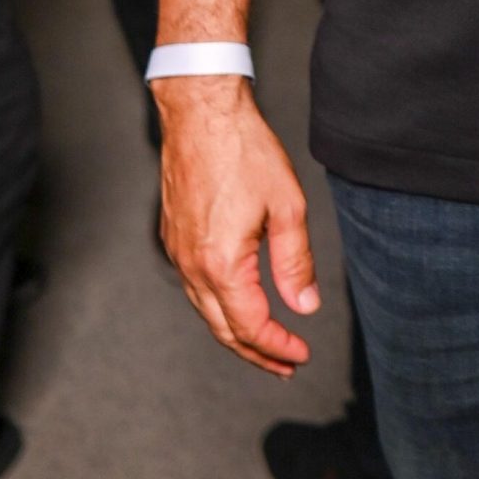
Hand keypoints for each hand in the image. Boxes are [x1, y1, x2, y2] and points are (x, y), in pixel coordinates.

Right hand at [154, 76, 319, 376]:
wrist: (201, 112)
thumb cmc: (243, 149)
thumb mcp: (287, 206)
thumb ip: (296, 262)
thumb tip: (305, 307)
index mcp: (221, 263)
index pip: (250, 326)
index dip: (278, 348)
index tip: (300, 354)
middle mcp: (192, 265)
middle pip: (223, 330)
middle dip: (256, 353)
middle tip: (285, 366)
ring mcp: (177, 252)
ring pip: (205, 311)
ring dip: (235, 333)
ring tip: (264, 344)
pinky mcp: (173, 237)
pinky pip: (194, 287)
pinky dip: (218, 306)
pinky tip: (237, 303)